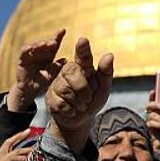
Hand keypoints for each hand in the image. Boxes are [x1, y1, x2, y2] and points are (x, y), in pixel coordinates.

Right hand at [0, 129, 33, 160]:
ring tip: (35, 148)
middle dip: (19, 136)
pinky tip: (29, 158)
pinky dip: (23, 157)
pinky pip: (15, 157)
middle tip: (28, 131)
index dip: (13, 142)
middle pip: (8, 142)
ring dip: (26, 148)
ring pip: (15, 149)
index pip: (5, 147)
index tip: (21, 138)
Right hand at [9, 29, 66, 112]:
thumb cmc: (42, 80)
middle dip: (49, 42)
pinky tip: (31, 48)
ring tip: (44, 44)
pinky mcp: (22, 59)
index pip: (54, 44)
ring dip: (39, 44)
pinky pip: (24, 52)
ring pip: (35, 46)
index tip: (63, 30)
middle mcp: (40, 53)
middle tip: (54, 42)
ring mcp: (31, 55)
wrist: (30, 89)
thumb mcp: (51, 74)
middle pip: (45, 44)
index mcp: (49, 55)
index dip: (58, 36)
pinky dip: (27, 49)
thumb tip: (65, 60)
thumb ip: (57, 67)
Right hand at [46, 37, 114, 152]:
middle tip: (88, 98)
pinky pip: (59, 102)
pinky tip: (72, 110)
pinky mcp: (50, 97)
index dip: (82, 49)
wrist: (82, 120)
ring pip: (64, 88)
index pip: (83, 56)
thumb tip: (109, 55)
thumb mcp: (103, 88)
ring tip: (81, 105)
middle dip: (82, 88)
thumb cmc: (92, 100)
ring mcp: (57, 84)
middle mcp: (68, 71)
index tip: (83, 40)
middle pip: (71, 72)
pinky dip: (70, 110)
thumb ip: (106, 73)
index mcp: (83, 67)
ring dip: (77, 101)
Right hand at [145, 91, 159, 154]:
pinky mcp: (146, 129)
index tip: (155, 90)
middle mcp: (151, 115)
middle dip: (156, 104)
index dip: (154, 94)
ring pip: (152, 115)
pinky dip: (159, 125)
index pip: (155, 101)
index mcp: (158, 112)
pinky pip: (151, 124)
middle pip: (150, 105)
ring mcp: (148, 122)